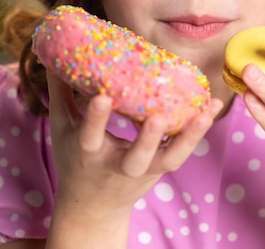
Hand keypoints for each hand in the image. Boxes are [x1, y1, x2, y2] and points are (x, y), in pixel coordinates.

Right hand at [46, 70, 222, 217]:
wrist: (93, 206)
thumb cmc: (76, 160)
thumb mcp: (63, 130)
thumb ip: (61, 94)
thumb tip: (54, 58)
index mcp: (89, 154)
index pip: (90, 137)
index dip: (96, 119)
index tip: (102, 96)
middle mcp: (117, 166)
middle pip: (136, 158)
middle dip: (147, 140)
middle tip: (157, 117)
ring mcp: (143, 171)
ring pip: (169, 159)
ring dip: (189, 137)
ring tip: (206, 111)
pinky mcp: (161, 170)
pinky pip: (182, 153)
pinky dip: (196, 133)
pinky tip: (210, 110)